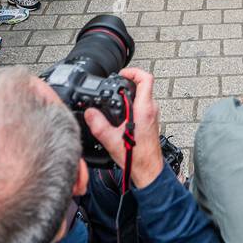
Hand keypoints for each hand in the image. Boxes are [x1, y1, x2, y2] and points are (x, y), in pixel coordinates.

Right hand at [84, 67, 164, 187]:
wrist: (148, 170)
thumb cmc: (137, 158)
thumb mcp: (111, 140)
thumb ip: (98, 125)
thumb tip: (89, 113)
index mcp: (144, 110)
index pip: (145, 79)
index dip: (133, 71)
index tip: (122, 74)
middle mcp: (151, 110)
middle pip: (144, 85)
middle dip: (129, 81)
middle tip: (116, 84)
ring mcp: (152, 115)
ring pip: (144, 95)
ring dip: (131, 93)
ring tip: (117, 97)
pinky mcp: (151, 121)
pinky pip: (143, 105)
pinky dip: (132, 103)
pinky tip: (121, 112)